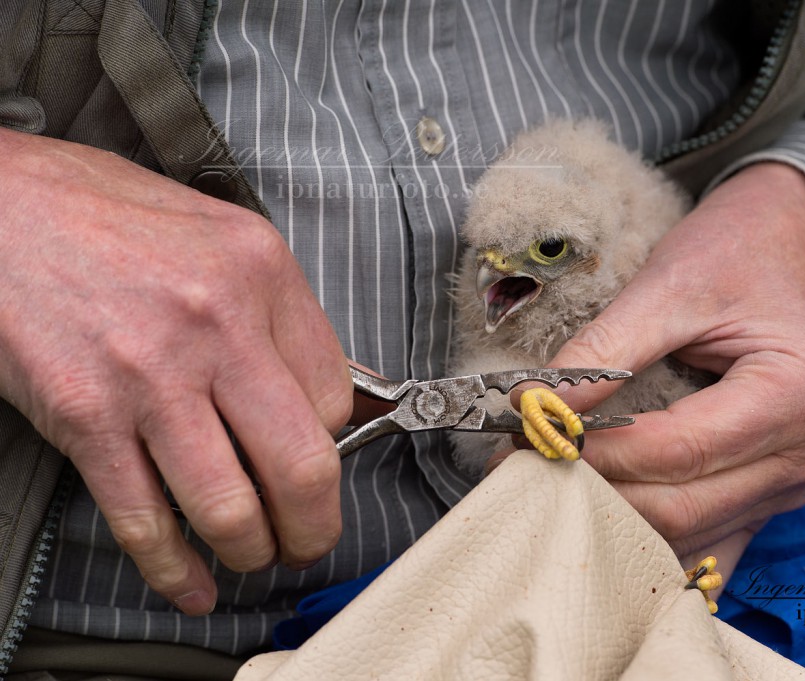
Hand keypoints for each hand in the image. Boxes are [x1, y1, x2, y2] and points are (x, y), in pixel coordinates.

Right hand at [0, 129, 352, 613]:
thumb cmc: (100, 212)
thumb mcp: (217, 231)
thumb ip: (274, 309)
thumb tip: (319, 385)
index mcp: (259, 273)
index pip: (335, 395)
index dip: (332, 441)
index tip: (316, 455)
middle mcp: (215, 326)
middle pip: (301, 463)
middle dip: (315, 524)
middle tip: (310, 539)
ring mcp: (149, 376)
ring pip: (229, 505)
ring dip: (252, 551)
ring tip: (255, 556)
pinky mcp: (85, 416)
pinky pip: (144, 517)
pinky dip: (172, 567)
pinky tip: (190, 583)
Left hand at [531, 162, 804, 570]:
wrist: (786, 244)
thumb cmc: (735, 254)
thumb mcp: (669, 284)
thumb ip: (605, 347)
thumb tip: (536, 404)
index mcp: (797, 394)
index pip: (679, 450)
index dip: (600, 452)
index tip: (532, 437)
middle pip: (683, 506)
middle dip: (596, 492)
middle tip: (525, 466)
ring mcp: (793, 481)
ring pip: (689, 533)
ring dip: (613, 519)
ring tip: (550, 485)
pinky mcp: (772, 493)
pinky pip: (709, 537)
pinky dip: (651, 535)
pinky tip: (601, 516)